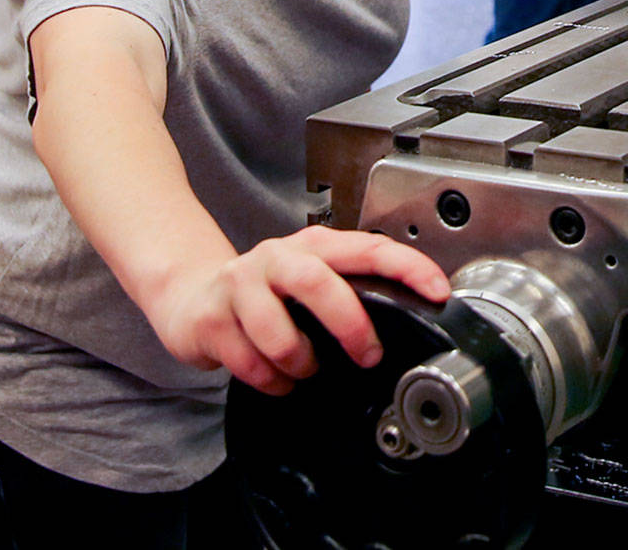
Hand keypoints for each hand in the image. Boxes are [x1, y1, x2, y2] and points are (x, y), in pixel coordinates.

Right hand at [147, 225, 449, 394]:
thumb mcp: (311, 278)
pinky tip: (275, 377)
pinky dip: (270, 381)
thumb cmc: (265, 291)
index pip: (369, 247)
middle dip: (349, 325)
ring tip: (305, 369)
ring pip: (279, 334)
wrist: (190, 293)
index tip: (437, 291)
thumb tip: (410, 318)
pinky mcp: (211, 319)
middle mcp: (277, 258)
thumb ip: (352, 289)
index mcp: (314, 246)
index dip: (407, 267)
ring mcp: (240, 286)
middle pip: (317, 282)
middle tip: (367, 355)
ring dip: (301, 363)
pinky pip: (249, 363)